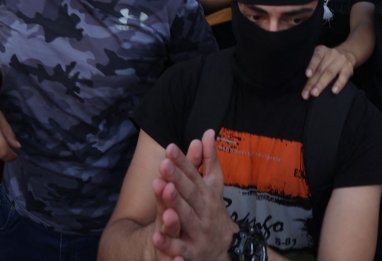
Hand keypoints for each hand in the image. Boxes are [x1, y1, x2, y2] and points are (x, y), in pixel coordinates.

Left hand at [151, 140, 203, 260]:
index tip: (170, 148)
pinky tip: (156, 237)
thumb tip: (207, 132)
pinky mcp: (192, 253)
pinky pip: (180, 249)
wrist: (225, 249)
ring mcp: (199, 232)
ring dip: (176, 207)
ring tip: (164, 192)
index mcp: (207, 194)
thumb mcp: (213, 186)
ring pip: (187, 219)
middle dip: (177, 179)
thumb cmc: (212, 211)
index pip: (194, 175)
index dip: (182, 162)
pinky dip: (170, 245)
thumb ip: (208, 160)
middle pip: (190, 194)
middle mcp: (205, 211)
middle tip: (164, 165)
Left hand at [303, 45, 355, 98]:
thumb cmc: (330, 60)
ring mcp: (341, 61)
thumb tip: (307, 86)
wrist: (348, 53)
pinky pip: (344, 77)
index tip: (307, 75)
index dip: (311, 66)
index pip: (316, 57)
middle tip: (306, 94)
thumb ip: (315, 68)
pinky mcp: (349, 68)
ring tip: (315, 93)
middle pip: (321, 69)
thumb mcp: (322, 59)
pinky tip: (334, 91)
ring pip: (330, 73)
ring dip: (321, 84)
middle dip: (312, 82)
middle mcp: (331, 54)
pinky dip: (339, 84)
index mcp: (322, 51)